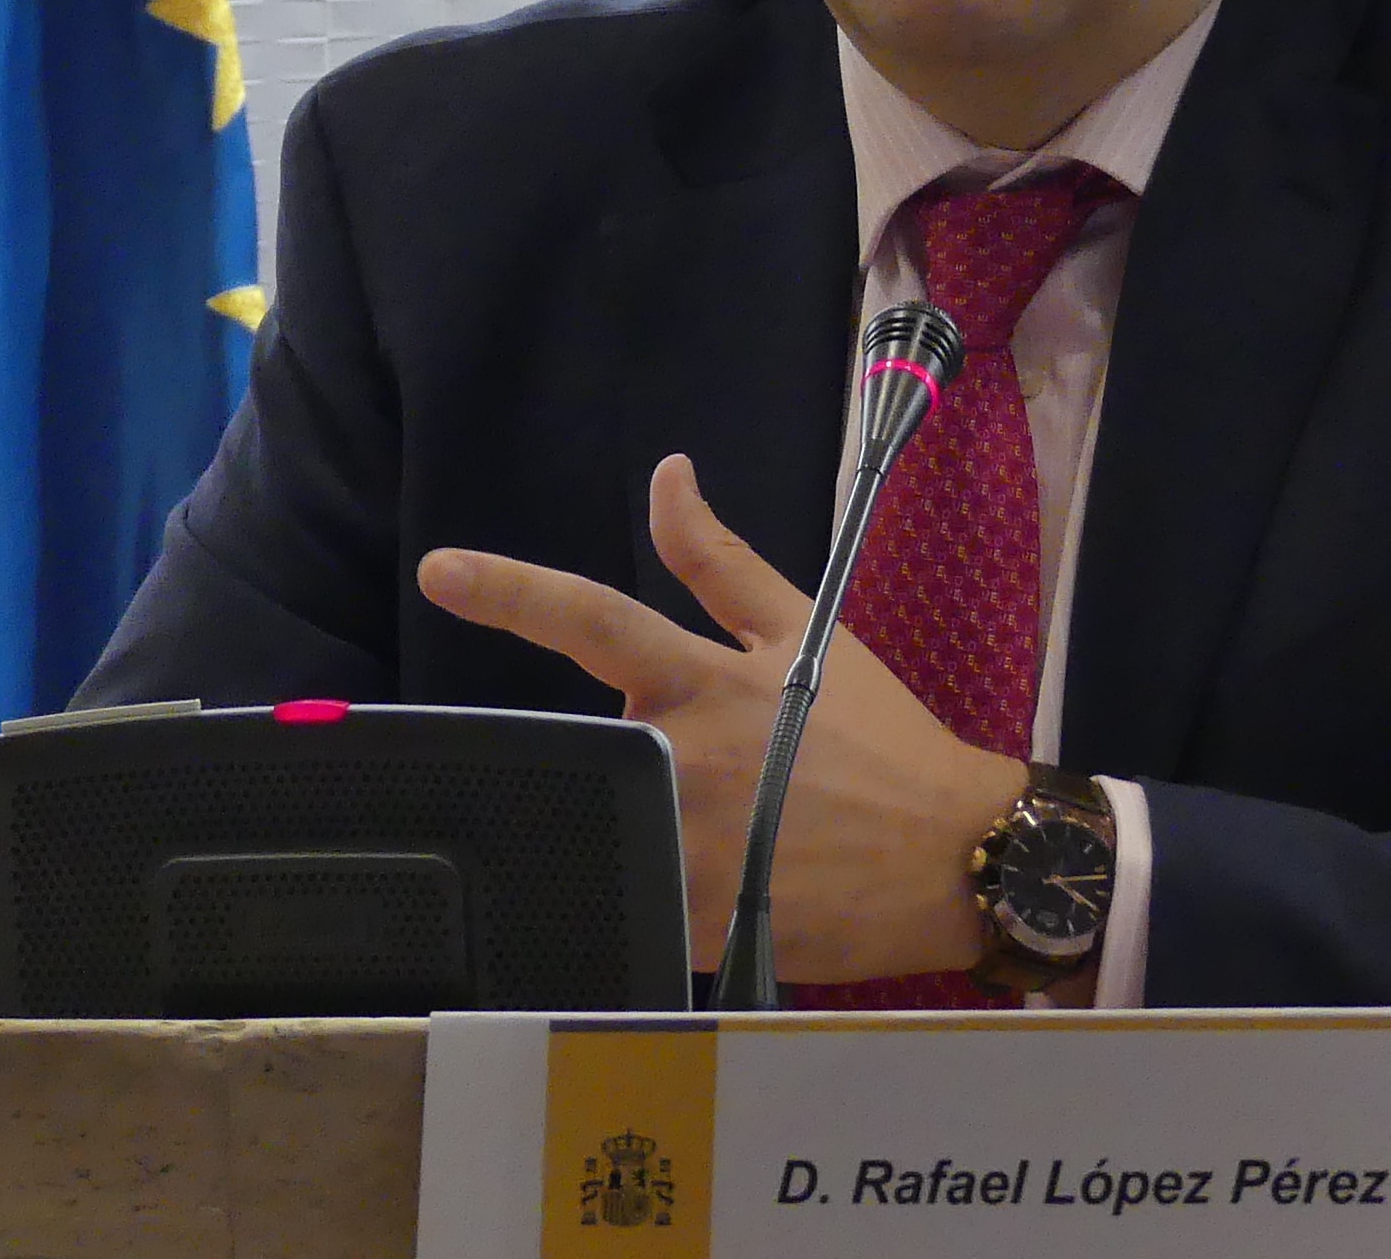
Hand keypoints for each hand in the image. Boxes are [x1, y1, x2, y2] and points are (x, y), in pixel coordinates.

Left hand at [417, 454, 1028, 984]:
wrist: (953, 853)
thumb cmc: (880, 736)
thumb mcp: (805, 631)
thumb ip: (718, 560)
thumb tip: (667, 472)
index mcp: (700, 681)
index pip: (591, 620)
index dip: (509, 590)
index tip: (437, 570)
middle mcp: (682, 758)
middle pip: (584, 743)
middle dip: (615, 756)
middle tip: (700, 777)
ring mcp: (686, 845)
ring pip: (603, 823)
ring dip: (628, 821)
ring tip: (717, 834)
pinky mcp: (698, 919)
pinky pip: (635, 898)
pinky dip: (648, 887)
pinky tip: (701, 888)